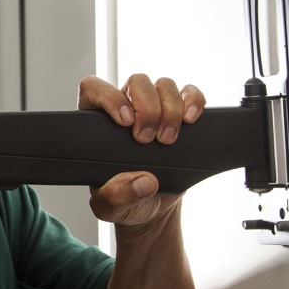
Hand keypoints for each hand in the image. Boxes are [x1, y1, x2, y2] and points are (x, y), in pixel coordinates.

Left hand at [78, 74, 204, 226]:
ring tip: (167, 140)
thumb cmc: (123, 200)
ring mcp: (155, 108)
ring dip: (170, 109)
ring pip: (164, 85)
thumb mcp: (110, 206)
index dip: (109, 97)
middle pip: (137, 82)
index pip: (94, 88)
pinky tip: (191, 121)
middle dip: (147, 109)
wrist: (151, 206)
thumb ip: (117, 196)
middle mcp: (126, 107)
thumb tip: (144, 182)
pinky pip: (189, 93)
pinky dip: (194, 101)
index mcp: (97, 121)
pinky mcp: (180, 114)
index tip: (125, 123)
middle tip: (146, 140)